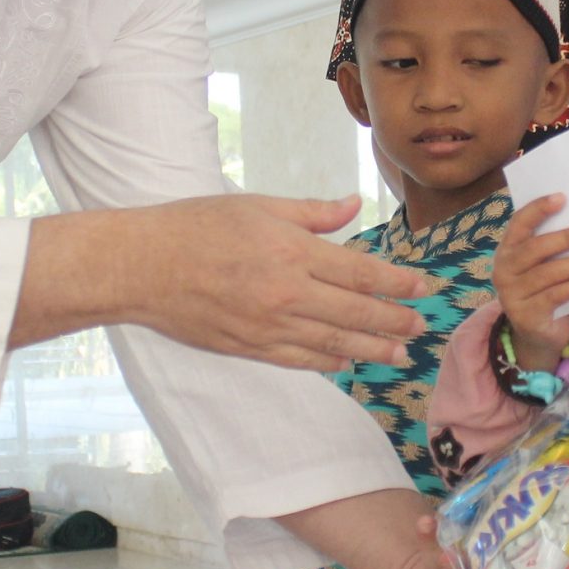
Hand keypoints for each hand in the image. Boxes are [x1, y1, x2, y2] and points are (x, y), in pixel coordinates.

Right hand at [26, 195, 431, 373]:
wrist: (143, 267)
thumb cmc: (196, 227)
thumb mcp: (259, 205)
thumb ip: (312, 212)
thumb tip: (353, 206)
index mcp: (294, 252)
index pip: (361, 272)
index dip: (398, 283)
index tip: (425, 288)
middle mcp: (288, 294)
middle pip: (358, 313)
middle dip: (396, 321)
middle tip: (422, 326)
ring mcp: (270, 326)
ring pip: (336, 343)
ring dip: (373, 349)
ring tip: (400, 353)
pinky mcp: (251, 347)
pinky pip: (302, 360)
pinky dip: (331, 362)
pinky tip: (350, 362)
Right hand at [493, 195, 568, 368]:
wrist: (536, 333)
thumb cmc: (544, 288)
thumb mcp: (543, 265)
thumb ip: (553, 247)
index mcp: (507, 250)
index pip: (518, 223)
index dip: (538, 209)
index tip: (562, 198)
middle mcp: (503, 270)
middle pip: (534, 248)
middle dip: (565, 238)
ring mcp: (512, 294)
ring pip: (546, 274)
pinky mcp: (525, 316)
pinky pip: (553, 297)